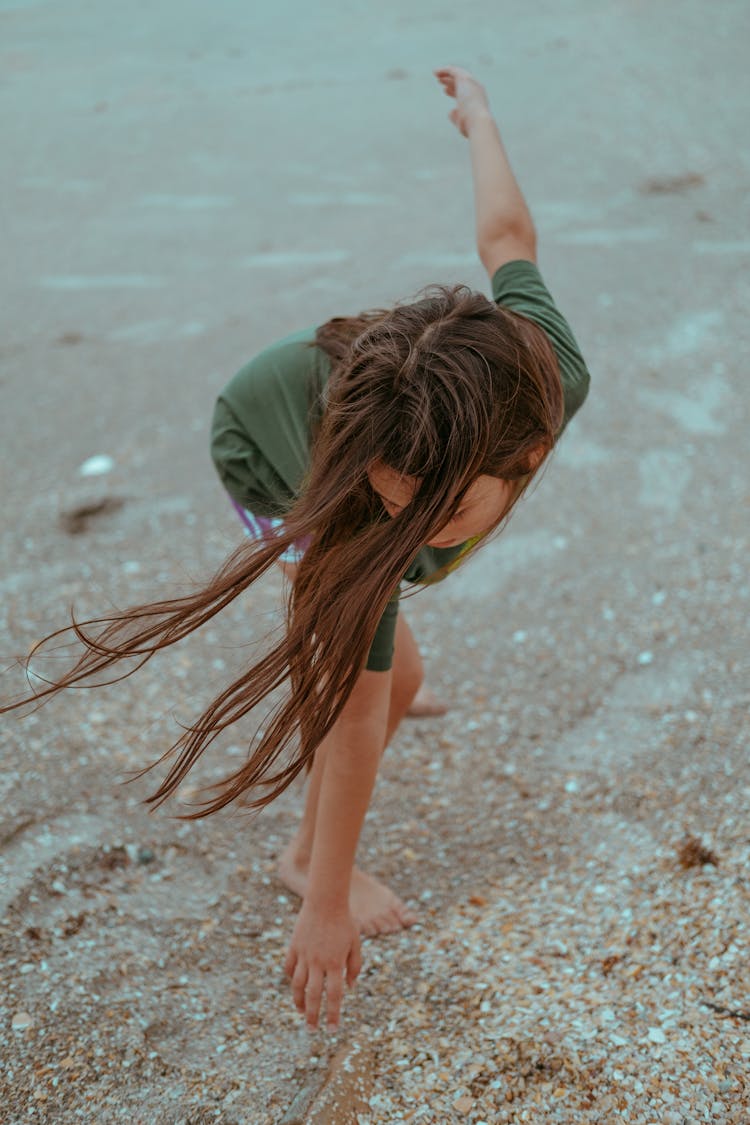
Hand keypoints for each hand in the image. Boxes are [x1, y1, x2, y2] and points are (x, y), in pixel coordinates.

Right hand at [283, 901, 361, 1030]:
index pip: (334, 996)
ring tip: (302, 1012)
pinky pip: (289, 968)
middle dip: (313, 1016)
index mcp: (335, 963)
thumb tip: (349, 988)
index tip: (332, 1030)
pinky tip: (295, 986)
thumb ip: (354, 966)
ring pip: (297, 985)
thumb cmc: (344, 922)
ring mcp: (304, 955)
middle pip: (313, 996)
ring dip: (299, 1001)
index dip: (333, 1015)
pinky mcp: (294, 947)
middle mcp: (318, 962)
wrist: (325, 901)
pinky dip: (291, 979)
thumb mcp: (355, 944)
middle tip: (312, 1030)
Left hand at [434, 66, 491, 137]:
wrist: (478, 122)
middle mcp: (475, 89)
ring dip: (446, 74)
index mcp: (476, 100)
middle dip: (451, 81)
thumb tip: (450, 112)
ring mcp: (471, 83)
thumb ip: (456, 116)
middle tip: (440, 81)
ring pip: (458, 74)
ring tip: (436, 74)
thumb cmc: (471, 126)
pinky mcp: (465, 79)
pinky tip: (435, 72)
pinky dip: (444, 70)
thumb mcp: (462, 121)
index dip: (454, 91)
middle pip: (461, 82)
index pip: (465, 92)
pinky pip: (453, 71)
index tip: (445, 91)